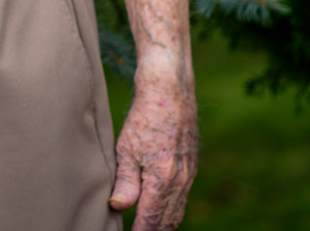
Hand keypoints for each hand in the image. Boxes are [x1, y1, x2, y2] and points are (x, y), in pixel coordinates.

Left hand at [109, 56, 198, 229]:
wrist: (170, 91)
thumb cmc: (145, 117)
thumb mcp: (127, 149)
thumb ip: (126, 181)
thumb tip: (119, 207)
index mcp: (162, 180)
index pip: (151, 218)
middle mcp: (179, 181)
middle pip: (167, 219)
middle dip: (153, 230)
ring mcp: (188, 174)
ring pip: (177, 209)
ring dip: (163, 222)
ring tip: (148, 228)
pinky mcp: (190, 166)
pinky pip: (182, 196)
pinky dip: (172, 208)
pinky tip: (162, 209)